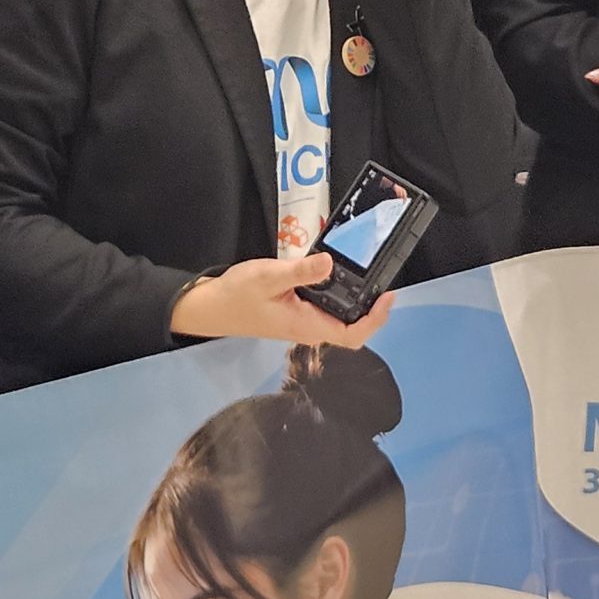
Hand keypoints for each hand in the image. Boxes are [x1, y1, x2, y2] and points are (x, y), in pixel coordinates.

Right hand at [168, 255, 392, 348]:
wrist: (210, 307)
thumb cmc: (236, 296)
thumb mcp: (268, 277)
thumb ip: (300, 271)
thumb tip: (330, 263)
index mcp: (307, 325)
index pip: (353, 335)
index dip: (376, 319)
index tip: (387, 295)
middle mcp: (310, 328)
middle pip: (353, 326)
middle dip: (371, 306)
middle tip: (382, 276)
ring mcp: (304, 322)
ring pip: (340, 316)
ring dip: (356, 299)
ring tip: (368, 271)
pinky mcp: (298, 312)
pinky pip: (326, 308)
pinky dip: (338, 292)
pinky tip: (338, 272)